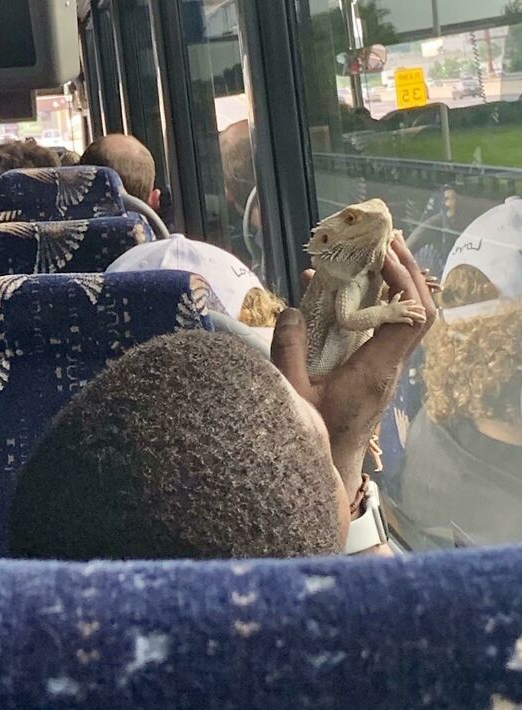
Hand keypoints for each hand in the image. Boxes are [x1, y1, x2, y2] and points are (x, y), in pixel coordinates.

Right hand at [272, 233, 436, 499]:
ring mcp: (386, 368)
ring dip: (396, 284)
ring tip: (374, 254)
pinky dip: (377, 302)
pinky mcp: (376, 370)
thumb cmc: (314, 437)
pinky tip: (350, 288)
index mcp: (376, 369)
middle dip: (407, 271)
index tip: (382, 253)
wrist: (330, 469)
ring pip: (407, 317)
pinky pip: (387, 328)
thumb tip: (291, 310)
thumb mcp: (292, 395)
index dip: (404, 280)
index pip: (412, 317)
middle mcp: (390, 366)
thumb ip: (289, 352)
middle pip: (420, 310)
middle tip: (385, 240)